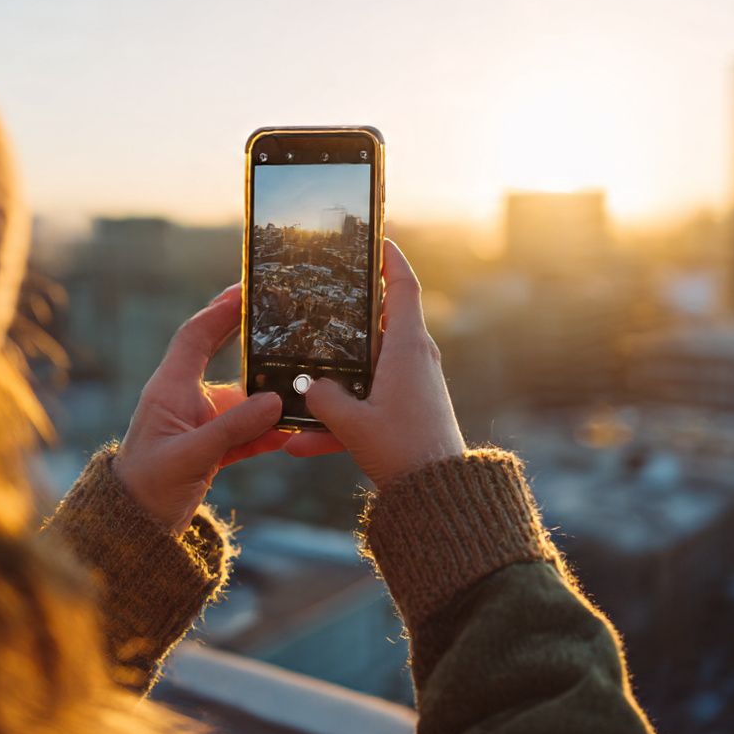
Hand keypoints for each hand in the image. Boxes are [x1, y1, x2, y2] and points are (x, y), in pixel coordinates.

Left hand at [115, 285, 290, 533]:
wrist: (136, 529)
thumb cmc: (147, 488)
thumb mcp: (190, 456)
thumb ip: (233, 428)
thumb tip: (274, 400)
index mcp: (170, 389)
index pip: (196, 336)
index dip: (220, 310)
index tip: (246, 289)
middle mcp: (186, 398)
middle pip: (224, 356)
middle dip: (252, 338)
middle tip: (283, 316)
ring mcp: (201, 422)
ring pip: (245, 397)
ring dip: (271, 394)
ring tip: (303, 382)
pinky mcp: (213, 446)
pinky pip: (248, 430)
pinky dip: (269, 430)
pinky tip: (292, 430)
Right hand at [284, 240, 466, 488]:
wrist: (437, 495)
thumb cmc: (402, 451)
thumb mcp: (352, 423)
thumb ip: (323, 398)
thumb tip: (307, 385)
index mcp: (409, 347)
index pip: (403, 287)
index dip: (390, 259)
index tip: (375, 239)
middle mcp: (415, 359)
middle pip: (380, 322)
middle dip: (349, 314)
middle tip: (321, 297)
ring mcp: (412, 385)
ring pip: (366, 369)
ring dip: (334, 381)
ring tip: (295, 389)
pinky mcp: (407, 411)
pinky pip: (367, 404)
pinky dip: (339, 420)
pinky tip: (301, 445)